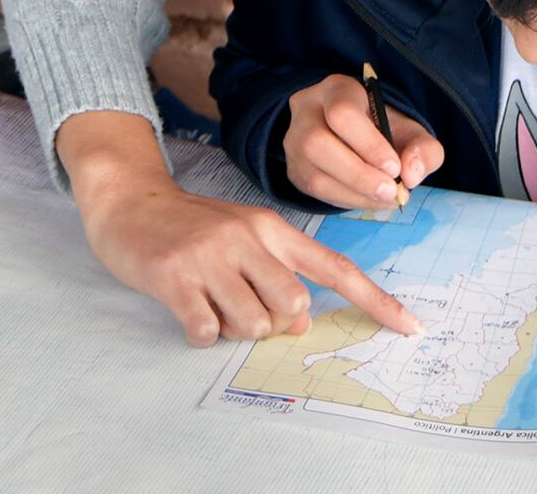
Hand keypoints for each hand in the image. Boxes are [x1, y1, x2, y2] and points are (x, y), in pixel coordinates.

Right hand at [79, 173, 422, 347]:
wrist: (127, 202)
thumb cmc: (189, 228)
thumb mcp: (240, 240)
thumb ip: (276, 275)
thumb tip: (299, 325)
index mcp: (270, 227)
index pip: (334, 267)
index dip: (375, 300)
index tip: (409, 327)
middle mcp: (246, 237)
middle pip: (292, 308)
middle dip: (271, 321)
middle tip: (240, 304)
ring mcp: (210, 256)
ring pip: (252, 324)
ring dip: (233, 328)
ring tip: (210, 303)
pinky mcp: (176, 277)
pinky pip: (207, 332)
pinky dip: (201, 333)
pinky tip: (187, 309)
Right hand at [282, 75, 445, 208]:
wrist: (358, 137)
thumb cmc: (385, 129)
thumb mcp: (412, 131)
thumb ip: (424, 149)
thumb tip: (411, 175)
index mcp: (336, 90)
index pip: (342, 113)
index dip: (369, 145)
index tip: (395, 167)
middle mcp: (306, 110)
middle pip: (317, 143)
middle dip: (358, 175)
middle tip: (391, 191)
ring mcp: (294, 140)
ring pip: (313, 173)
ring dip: (354, 193)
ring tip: (385, 198)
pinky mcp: (294, 168)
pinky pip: (314, 191)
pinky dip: (347, 201)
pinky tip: (370, 200)